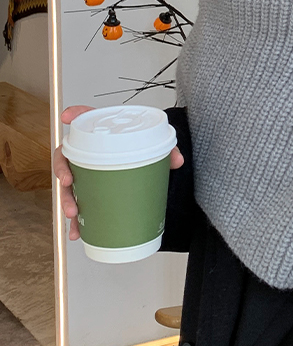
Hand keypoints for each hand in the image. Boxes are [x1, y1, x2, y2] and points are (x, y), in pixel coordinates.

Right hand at [53, 106, 184, 240]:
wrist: (150, 167)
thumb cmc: (146, 150)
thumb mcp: (158, 147)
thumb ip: (167, 150)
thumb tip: (177, 160)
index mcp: (105, 133)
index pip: (87, 117)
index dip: (76, 114)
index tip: (69, 116)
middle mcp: (90, 151)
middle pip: (67, 156)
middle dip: (63, 169)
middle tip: (69, 181)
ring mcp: (88, 172)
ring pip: (68, 184)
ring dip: (67, 199)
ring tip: (74, 213)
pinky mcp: (91, 191)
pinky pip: (79, 204)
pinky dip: (77, 221)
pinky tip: (78, 231)